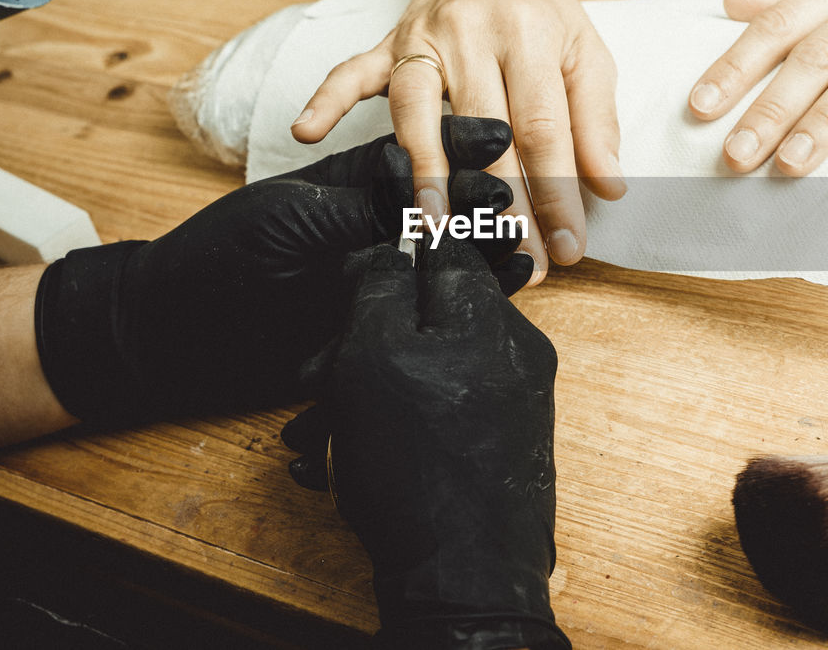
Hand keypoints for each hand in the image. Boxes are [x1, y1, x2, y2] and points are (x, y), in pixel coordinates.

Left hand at [34, 116, 531, 425]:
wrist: (177, 333)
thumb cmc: (221, 259)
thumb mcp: (292, 220)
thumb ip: (359, 206)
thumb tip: (422, 187)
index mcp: (346, 185)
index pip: (413, 158)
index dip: (455, 145)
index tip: (499, 135)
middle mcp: (368, 226)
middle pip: (439, 205)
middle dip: (481, 197)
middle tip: (523, 196)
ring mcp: (375, 274)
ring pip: (444, 256)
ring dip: (485, 247)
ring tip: (529, 241)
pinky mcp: (379, 322)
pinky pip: (433, 305)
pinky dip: (469, 295)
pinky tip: (507, 286)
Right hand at [281, 240, 568, 648]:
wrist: (464, 581)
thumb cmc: (418, 466)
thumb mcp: (377, 357)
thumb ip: (382, 289)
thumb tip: (391, 246)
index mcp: (492, 321)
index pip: (444, 250)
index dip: (389, 254)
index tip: (349, 274)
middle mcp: (512, 356)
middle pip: (426, 321)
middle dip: (360, 345)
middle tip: (315, 379)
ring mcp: (508, 405)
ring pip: (422, 375)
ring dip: (360, 396)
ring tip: (316, 435)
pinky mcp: (496, 447)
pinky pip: (434, 417)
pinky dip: (386, 430)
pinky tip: (337, 463)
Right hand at [291, 0, 625, 282]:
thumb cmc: (541, 11)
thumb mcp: (587, 53)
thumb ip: (597, 121)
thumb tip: (609, 186)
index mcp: (529, 34)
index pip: (543, 128)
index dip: (556, 191)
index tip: (567, 245)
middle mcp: (472, 34)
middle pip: (483, 131)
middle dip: (502, 202)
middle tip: (515, 258)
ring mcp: (422, 37)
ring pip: (417, 109)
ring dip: (424, 171)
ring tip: (436, 226)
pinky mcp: (388, 41)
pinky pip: (352, 71)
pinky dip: (327, 99)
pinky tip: (306, 131)